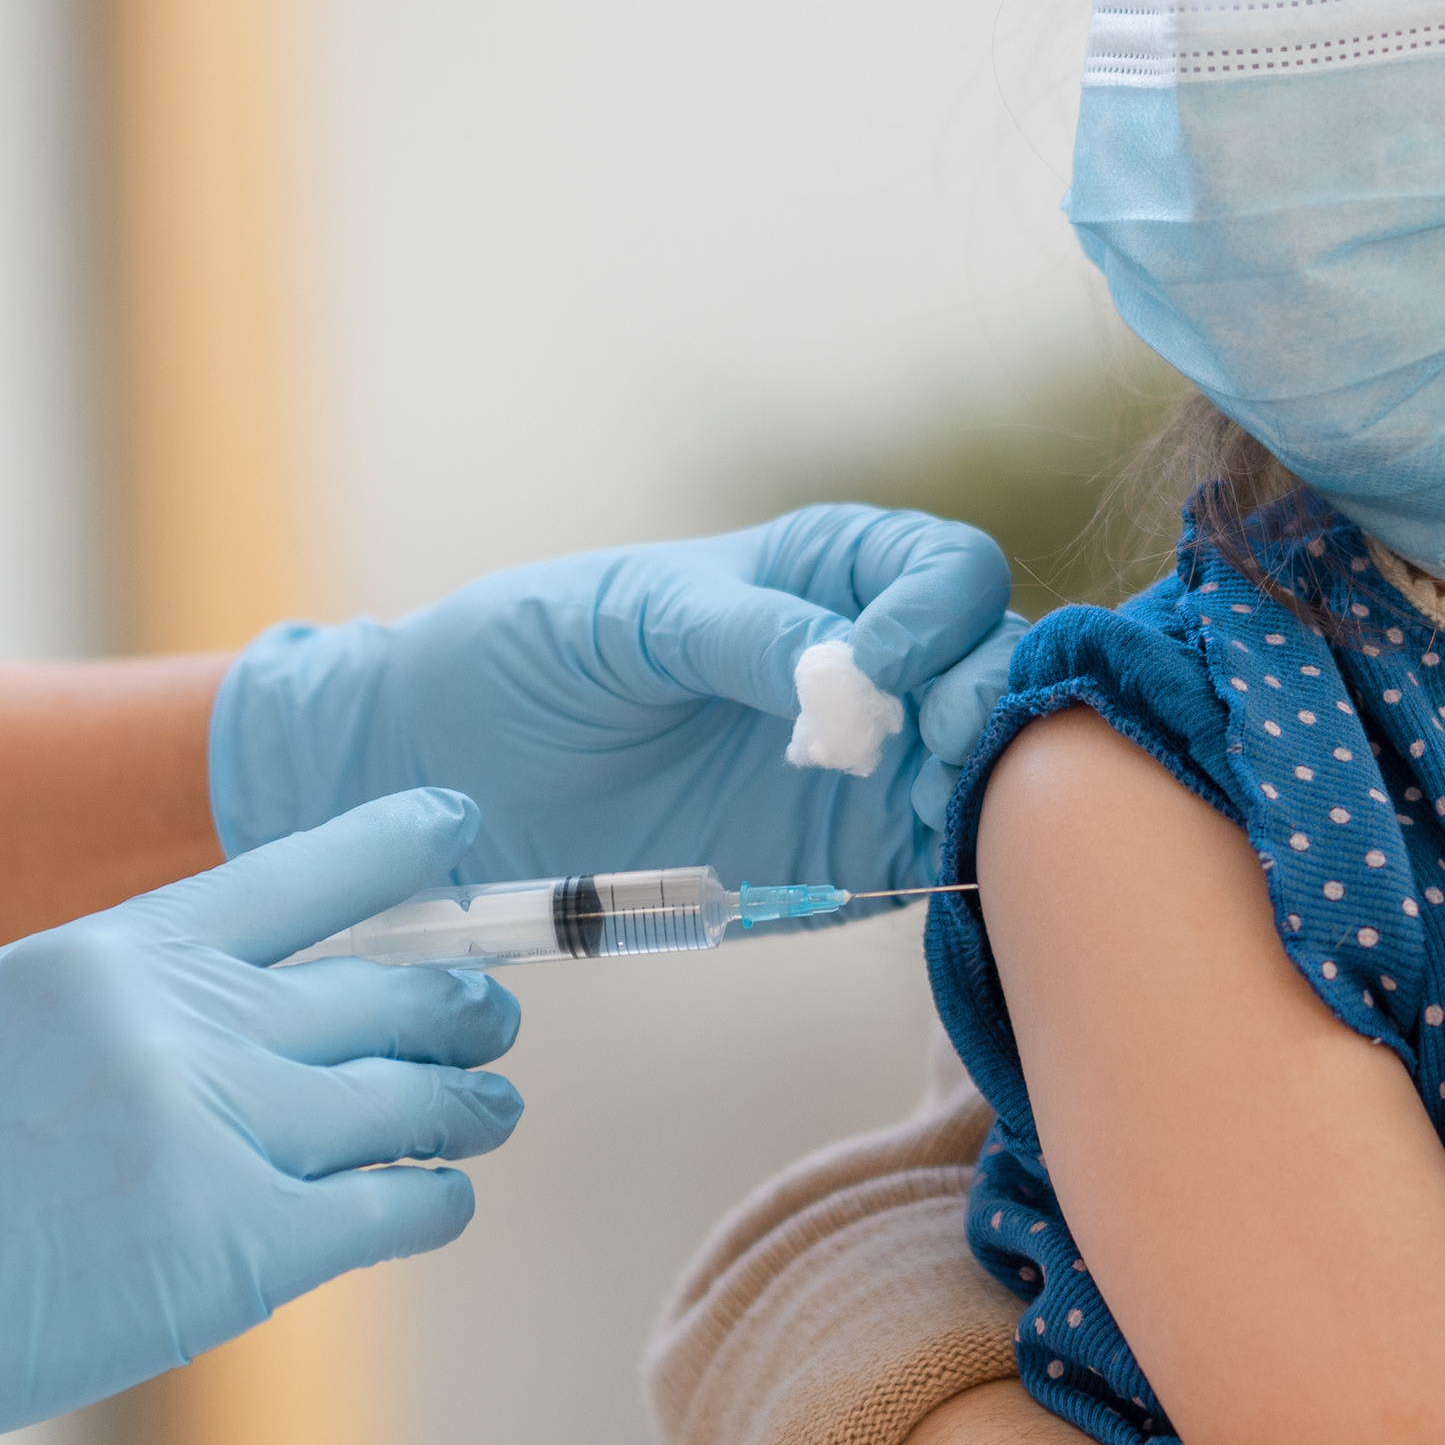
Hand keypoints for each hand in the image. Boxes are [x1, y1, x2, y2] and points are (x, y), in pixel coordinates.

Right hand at [0, 790, 521, 1444]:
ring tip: (490, 1105)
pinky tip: (443, 1199)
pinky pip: (386, 1212)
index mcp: (103, 955)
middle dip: (448, 998)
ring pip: (405, 1100)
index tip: (452, 832)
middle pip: (374, 993)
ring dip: (463, 1100)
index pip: (294, 876)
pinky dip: (432, 1201)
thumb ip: (59, 992)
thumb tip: (132, 996)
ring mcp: (213, 1141)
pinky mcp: (231, 1259)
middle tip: (485, 1008)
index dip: (392, 848)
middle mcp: (178, 1030)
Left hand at [208, 507, 1019, 885]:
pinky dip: (967, 864)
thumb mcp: (628, 616)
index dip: (940, 610)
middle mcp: (874, 665)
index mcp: (827, 574)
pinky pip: (943, 859)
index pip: (945, 572)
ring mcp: (870, 768)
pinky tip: (947, 872)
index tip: (877, 665)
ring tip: (950, 812)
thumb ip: (745, 634)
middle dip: (996, 701)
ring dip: (998, 787)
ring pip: (993, 767)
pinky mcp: (848, 862)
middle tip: (948, 745)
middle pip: (996, 668)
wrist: (447, 774)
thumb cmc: (528, 654)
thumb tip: (853, 673)